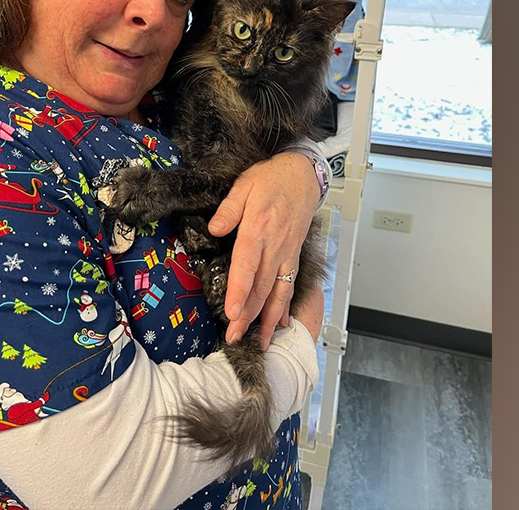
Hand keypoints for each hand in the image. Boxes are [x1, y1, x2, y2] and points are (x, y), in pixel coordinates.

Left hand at [208, 152, 320, 349]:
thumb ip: (229, 208)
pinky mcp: (294, 256)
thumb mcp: (245, 184)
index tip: (232, 314)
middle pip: (260, 287)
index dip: (239, 291)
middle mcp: (275, 246)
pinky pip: (290, 286)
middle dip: (247, 316)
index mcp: (258, 228)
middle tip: (235, 338)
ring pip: (277, 292)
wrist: (304, 175)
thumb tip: (214, 228)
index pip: (246, 265)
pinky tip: (279, 324)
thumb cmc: (272, 178)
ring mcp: (287, 253)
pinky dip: (284, 307)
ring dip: (266, 319)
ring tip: (258, 342)